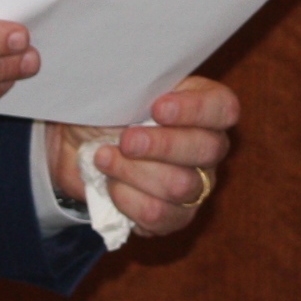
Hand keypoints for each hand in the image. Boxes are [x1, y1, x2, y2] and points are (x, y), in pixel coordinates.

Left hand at [48, 76, 240, 238]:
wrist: (76, 148)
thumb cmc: (105, 110)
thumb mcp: (119, 88)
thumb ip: (139, 84)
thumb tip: (140, 88)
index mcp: (202, 105)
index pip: (223, 107)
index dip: (196, 110)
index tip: (158, 108)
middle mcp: (207, 146)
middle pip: (208, 150)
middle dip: (160, 145)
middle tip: (125, 140)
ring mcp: (196, 184)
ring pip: (181, 186)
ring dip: (133, 172)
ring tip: (103, 158)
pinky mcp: (175, 216)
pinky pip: (162, 216)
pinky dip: (128, 201)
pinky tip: (110, 185)